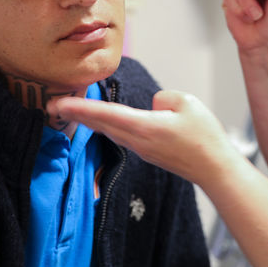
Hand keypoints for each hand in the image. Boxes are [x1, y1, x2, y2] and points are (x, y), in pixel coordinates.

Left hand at [47, 90, 242, 185]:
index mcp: (144, 127)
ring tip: (72, 110)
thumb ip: (164, 98)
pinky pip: (122, 136)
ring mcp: (142, 149)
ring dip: (90, 120)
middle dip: (76, 114)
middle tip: (52, 104)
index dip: (81, 108)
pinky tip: (103, 121)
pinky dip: (107, 126)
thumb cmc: (204, 138)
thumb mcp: (188, 102)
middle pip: (101, 124)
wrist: (215, 169)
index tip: (59, 103)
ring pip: (110, 131)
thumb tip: (154, 105)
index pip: (106, 114)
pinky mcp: (148, 153)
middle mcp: (138, 141)